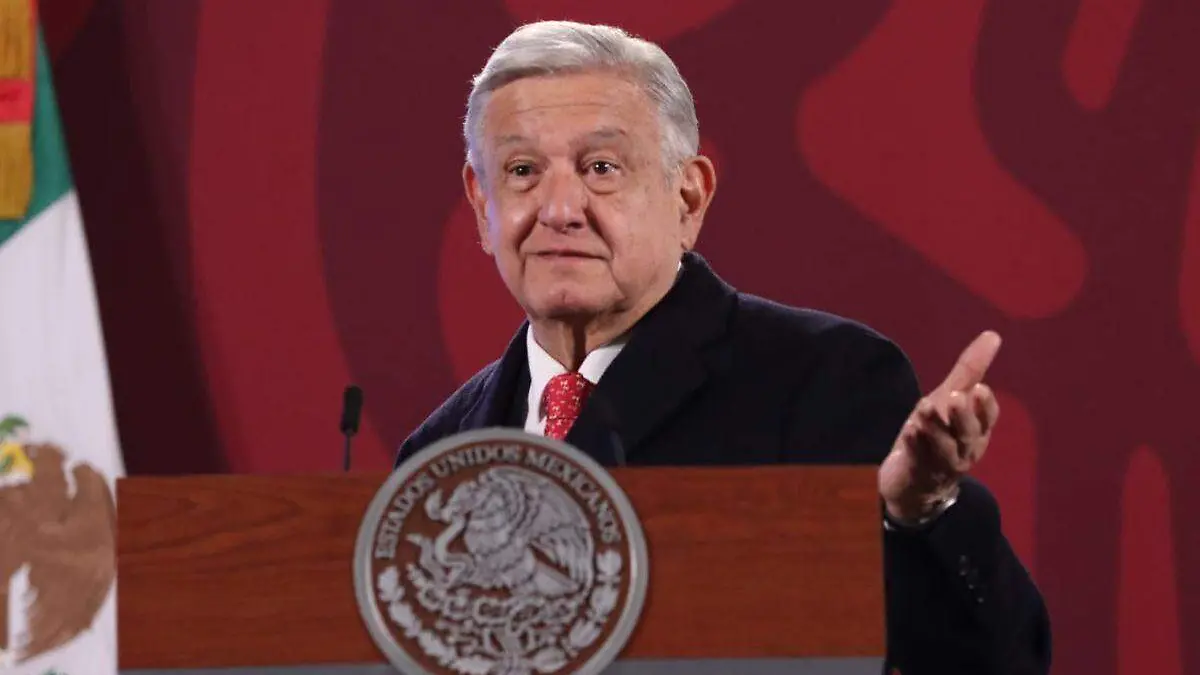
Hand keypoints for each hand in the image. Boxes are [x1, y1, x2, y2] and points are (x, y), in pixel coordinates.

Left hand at [879, 330, 1001, 521]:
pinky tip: (910, 432)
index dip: (984, 406)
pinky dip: (916, 445)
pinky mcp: (919, 473)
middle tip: (955, 397)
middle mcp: (965, 449)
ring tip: (924, 407)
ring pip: (942, 447)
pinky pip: (919, 460)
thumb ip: (969, 371)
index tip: (979, 389)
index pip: (987, 419)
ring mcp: (942, 465)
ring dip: (934, 427)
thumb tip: (992, 335)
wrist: (913, 482)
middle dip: (962, 416)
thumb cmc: (936, 434)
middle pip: (968, 434)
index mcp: (976, 431)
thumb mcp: (949, 399)